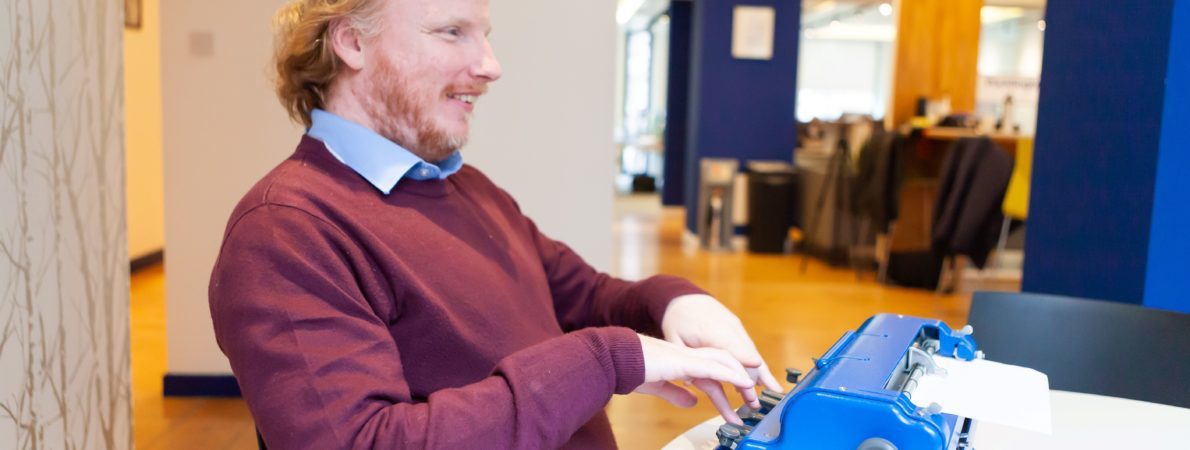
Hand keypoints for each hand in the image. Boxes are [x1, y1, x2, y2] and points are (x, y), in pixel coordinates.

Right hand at [634, 334, 756, 424]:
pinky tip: (744, 382)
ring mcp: (688, 355)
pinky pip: (715, 367)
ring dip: (741, 378)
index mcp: (682, 358)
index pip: (712, 364)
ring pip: (724, 362)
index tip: (740, 391)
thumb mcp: (657, 385)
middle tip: (752, 396)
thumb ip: (675, 393)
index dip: (728, 374)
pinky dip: (732, 374)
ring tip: (754, 393)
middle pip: (723, 360)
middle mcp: (688, 354)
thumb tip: (692, 401)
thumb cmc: (630, 370)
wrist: (617, 358)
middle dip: (740, 377)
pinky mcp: (685, 361)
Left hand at [660, 294, 782, 410]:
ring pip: (752, 351)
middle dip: (754, 378)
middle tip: (756, 402)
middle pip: (746, 355)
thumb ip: (685, 359)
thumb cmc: (677, 319)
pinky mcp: (738, 328)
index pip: (732, 349)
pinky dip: (755, 363)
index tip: (754, 381)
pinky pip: (749, 347)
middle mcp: (728, 327)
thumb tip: (691, 382)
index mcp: (711, 330)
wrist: (684, 297)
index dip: (744, 366)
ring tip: (771, 391)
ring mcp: (735, 326)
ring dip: (760, 373)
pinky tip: (760, 380)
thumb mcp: (674, 339)